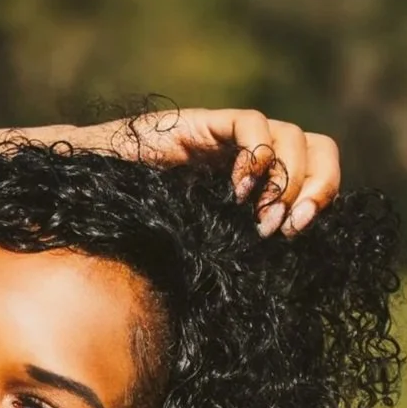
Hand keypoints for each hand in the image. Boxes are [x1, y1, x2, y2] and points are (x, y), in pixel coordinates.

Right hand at [101, 106, 342, 236]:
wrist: (86, 201)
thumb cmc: (136, 233)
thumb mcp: (202, 250)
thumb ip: (236, 252)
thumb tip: (278, 284)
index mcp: (258, 184)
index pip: (316, 172)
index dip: (320, 196)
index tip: (296, 233)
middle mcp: (249, 156)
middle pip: (318, 146)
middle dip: (318, 184)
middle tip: (291, 224)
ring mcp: (228, 137)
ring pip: (292, 134)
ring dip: (286, 179)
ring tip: (259, 217)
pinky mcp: (204, 124)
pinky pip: (250, 123)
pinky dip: (255, 155)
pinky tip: (234, 189)